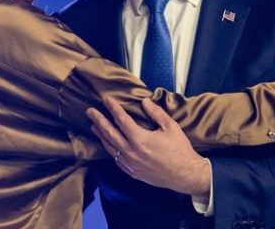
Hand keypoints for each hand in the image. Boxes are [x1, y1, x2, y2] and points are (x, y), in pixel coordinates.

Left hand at [85, 95, 210, 195]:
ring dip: (100, 135)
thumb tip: (144, 101)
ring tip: (93, 126)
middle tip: (89, 111)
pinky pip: (116, 159)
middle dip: (98, 120)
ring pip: (110, 147)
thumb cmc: (180, 150)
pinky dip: (109, 149)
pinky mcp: (132, 172)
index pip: (121, 120)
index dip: (112, 108)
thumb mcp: (171, 127)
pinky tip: (107, 144)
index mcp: (140, 139)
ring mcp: (130, 163)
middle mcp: (131, 152)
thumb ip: (156, 113)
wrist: (185, 175)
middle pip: (109, 133)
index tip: (106, 99)